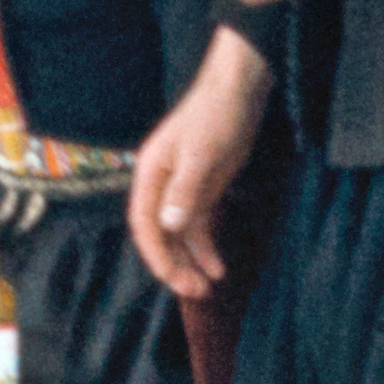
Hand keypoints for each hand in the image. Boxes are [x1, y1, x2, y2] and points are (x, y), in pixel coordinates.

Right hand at [129, 27, 273, 298]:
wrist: (239, 91)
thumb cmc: (216, 116)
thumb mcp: (202, 153)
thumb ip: (186, 190)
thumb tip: (169, 224)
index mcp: (150, 175)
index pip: (144, 223)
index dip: (155, 253)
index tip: (171, 278)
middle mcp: (161, 186)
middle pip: (160, 235)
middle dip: (174, 265)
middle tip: (195, 292)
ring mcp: (182, 190)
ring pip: (180, 236)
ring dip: (190, 262)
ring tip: (207, 288)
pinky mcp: (203, 191)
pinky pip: (199, 227)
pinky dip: (206, 249)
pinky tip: (219, 268)